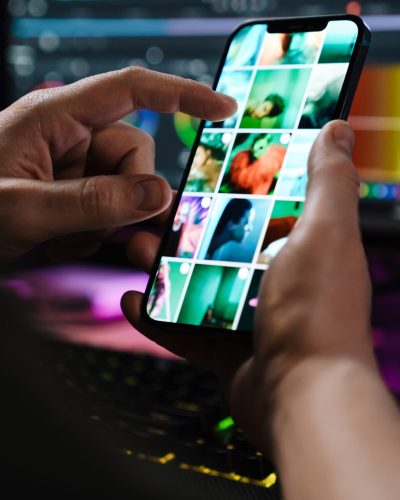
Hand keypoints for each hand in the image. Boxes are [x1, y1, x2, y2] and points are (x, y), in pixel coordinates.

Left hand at [0, 67, 236, 263]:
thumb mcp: (22, 208)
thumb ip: (91, 202)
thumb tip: (159, 194)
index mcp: (54, 117)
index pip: (131, 91)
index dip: (181, 95)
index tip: (224, 109)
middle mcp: (72, 139)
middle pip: (137, 155)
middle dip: (130, 194)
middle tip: (101, 229)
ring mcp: (77, 171)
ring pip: (130, 190)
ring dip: (113, 222)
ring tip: (70, 240)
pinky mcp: (77, 199)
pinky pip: (115, 212)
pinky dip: (104, 234)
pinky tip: (72, 244)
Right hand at [122, 120, 375, 449]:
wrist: (302, 398)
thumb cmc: (318, 312)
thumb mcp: (325, 230)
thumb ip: (329, 180)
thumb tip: (338, 129)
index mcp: (304, 249)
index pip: (265, 207)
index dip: (235, 187)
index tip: (203, 169)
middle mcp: (278, 282)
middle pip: (221, 244)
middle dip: (185, 227)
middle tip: (155, 210)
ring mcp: (249, 318)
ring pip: (196, 283)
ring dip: (162, 266)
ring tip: (135, 247)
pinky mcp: (225, 351)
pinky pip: (182, 329)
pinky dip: (156, 315)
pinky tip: (132, 298)